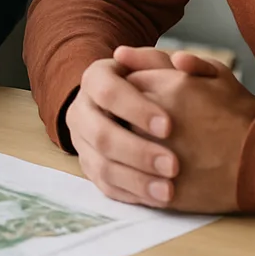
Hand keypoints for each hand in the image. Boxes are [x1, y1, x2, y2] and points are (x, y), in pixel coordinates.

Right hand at [66, 46, 183, 207]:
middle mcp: (81, 109)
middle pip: (100, 134)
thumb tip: (154, 56)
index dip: (136, 109)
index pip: (108, 92)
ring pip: (101, 165)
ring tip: (168, 190)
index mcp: (94, 79)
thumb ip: (159, 61)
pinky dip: (131, 194)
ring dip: (136, 180)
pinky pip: (105, 185)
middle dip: (137, 152)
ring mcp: (82, 141)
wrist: (131, 107)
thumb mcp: (156, 67)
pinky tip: (157, 198)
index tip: (169, 126)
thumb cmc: (150, 83)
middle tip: (173, 165)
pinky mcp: (89, 166)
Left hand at [126, 52, 254, 213]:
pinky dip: (130, 177)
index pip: (121, 84)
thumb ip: (166, 59)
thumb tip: (120, 53)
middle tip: (133, 123)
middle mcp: (157, 119)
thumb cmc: (242, 114)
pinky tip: (142, 172)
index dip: (126, 92)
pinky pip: (130, 182)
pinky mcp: (165, 188)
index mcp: (167, 87)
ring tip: (138, 147)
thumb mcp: (213, 72)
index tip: (136, 99)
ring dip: (122, 148)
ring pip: (118, 150)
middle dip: (120, 118)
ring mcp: (159, 155)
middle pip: (115, 115)